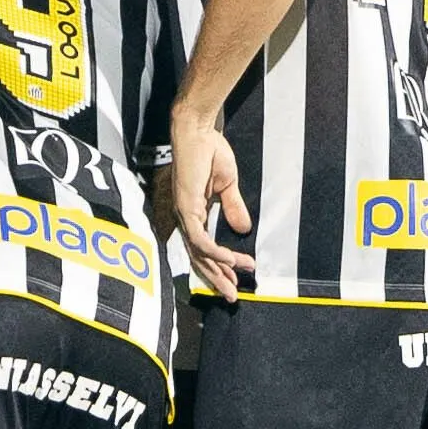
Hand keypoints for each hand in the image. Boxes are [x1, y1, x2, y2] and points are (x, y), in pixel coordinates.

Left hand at [164, 103, 252, 300]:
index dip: (219, 266)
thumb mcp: (227, 185)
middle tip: (232, 296)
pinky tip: (229, 261)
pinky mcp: (186, 208)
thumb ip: (232, 207)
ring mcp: (183, 214)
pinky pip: (200, 239)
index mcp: (193, 213)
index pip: (203, 248)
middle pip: (199, 258)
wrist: (199, 132)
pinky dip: (215, 253)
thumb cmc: (210, 152)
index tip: (236, 278)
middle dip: (217, 279)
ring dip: (218, 271)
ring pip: (199, 254)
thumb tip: (244, 229)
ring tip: (234, 285)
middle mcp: (185, 218)